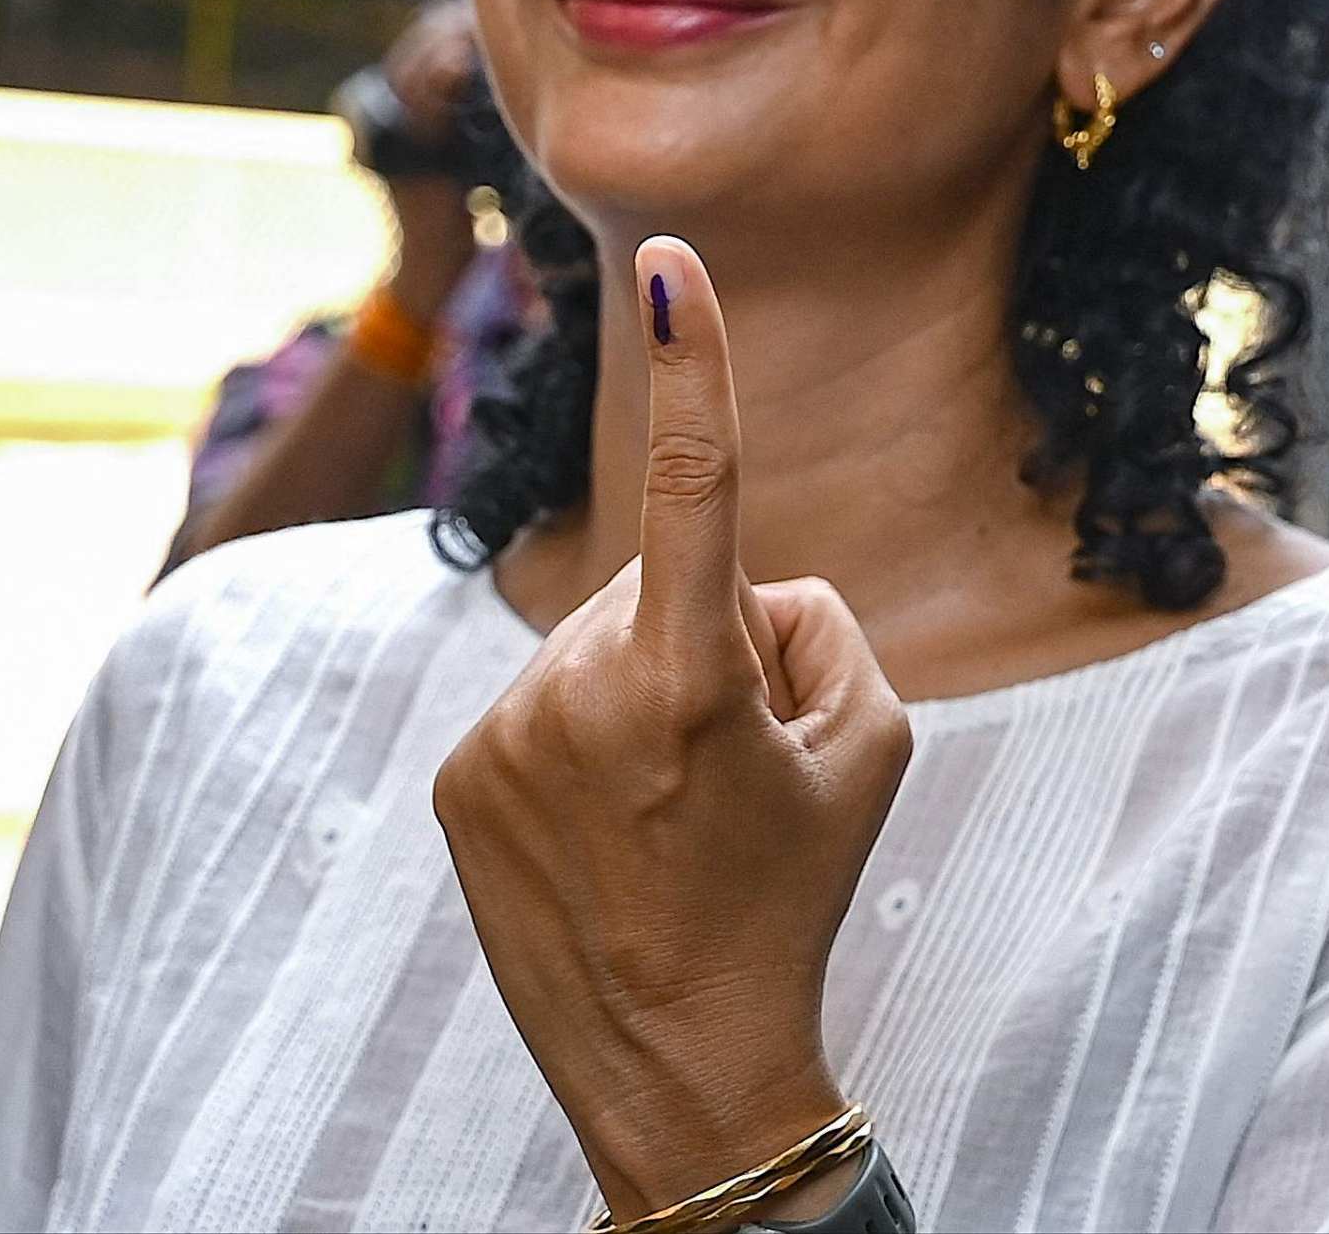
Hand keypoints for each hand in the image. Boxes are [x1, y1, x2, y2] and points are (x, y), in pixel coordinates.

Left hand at [433, 238, 912, 1219]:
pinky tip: (610, 826)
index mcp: (689, 680)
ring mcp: (504, 734)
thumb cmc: (790, 897)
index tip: (671, 267)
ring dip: (646, 692)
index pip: (703, 488)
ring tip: (668, 812)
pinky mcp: (459, 776)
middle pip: (672, 587)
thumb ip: (819, 625)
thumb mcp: (870, 747)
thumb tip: (740, 586)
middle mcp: (580, 692)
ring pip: (605, 642)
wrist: (675, 1061)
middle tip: (736, 770)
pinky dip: (587, 738)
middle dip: (712, 640)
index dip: (697, 365)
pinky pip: (547, 700)